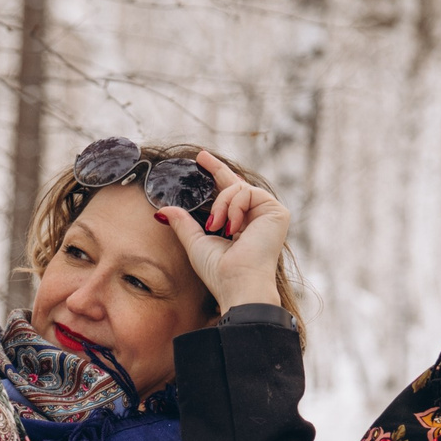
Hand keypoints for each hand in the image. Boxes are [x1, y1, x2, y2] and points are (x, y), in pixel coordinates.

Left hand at [158, 151, 292, 313]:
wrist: (238, 284)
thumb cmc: (219, 272)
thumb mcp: (195, 243)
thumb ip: (184, 224)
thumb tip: (164, 210)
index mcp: (242, 227)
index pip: (229, 196)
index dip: (217, 176)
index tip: (202, 161)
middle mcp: (257, 219)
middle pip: (236, 185)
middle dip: (217, 170)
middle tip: (201, 156)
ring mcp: (268, 215)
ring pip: (237, 188)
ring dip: (221, 204)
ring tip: (216, 226)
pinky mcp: (277, 212)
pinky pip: (247, 192)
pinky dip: (234, 207)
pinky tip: (232, 227)